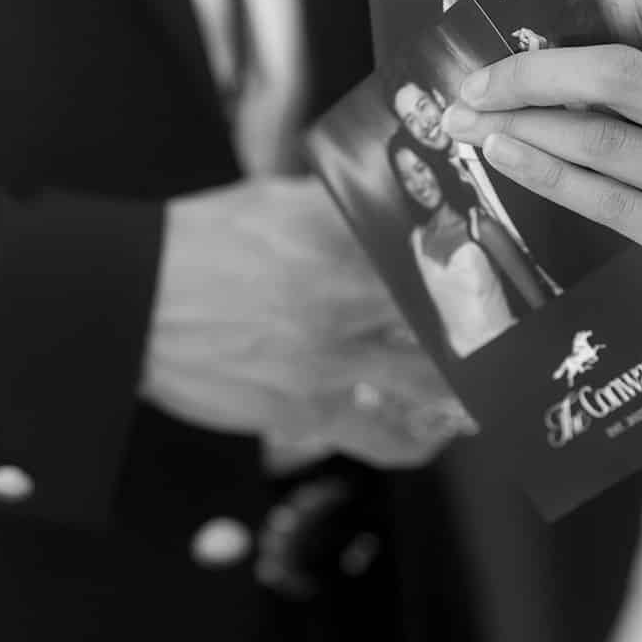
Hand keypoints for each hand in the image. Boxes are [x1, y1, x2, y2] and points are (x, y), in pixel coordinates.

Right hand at [145, 178, 473, 465]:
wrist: (130, 300)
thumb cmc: (199, 245)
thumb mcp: (272, 202)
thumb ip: (337, 208)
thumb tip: (389, 204)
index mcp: (335, 238)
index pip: (432, 253)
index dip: (477, 266)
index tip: (505, 273)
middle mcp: (339, 299)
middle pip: (446, 318)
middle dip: (488, 329)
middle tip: (512, 331)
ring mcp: (326, 360)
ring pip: (429, 383)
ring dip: (466, 388)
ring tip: (487, 384)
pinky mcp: (305, 411)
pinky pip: (383, 438)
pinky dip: (416, 439)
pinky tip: (432, 433)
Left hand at [441, 41, 641, 373]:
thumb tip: (582, 72)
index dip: (563, 51)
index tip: (507, 61)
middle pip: (618, 79)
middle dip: (530, 77)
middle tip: (472, 86)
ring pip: (607, 143)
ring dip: (525, 128)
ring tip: (470, 122)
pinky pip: (616, 206)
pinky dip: (552, 176)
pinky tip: (510, 158)